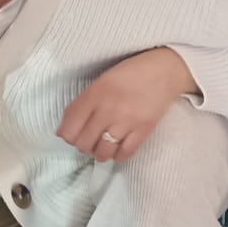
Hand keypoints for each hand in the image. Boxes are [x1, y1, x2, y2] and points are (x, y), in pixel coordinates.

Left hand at [57, 48, 197, 162]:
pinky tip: (118, 149)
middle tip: (90, 140)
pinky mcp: (144, 129)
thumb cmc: (130, 74)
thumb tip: (63, 132)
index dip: (67, 136)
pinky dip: (118, 156)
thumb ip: (80, 104)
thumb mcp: (100, 82)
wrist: (164, 70)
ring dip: (100, 153)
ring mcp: (127, 121)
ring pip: (103, 152)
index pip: (69, 128)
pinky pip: (125, 153)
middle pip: (84, 143)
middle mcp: (108, 109)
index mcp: (94, 94)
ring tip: (103, 147)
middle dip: (84, 146)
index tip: (73, 135)